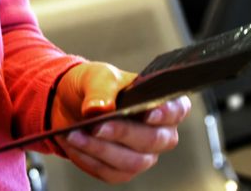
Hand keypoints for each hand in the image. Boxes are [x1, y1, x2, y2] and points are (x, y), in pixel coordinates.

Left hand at [51, 62, 189, 182]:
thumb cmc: (97, 87)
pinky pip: (110, 173)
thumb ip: (101, 90)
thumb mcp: (98, 77)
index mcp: (161, 103)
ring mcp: (143, 155)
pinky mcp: (121, 171)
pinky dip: (88, 159)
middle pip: (154, 140)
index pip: (177, 110)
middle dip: (123, 133)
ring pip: (132, 162)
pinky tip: (72, 144)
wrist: (72, 103)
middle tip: (97, 126)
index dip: (167, 113)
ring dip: (101, 149)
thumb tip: (99, 109)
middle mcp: (159, 133)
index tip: (149, 112)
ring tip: (74, 135)